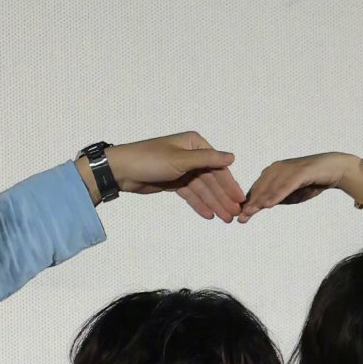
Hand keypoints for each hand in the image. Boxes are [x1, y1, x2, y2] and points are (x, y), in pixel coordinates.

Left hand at [81, 132, 244, 221]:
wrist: (122, 170)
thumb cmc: (150, 159)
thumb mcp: (181, 159)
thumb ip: (207, 160)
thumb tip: (232, 157)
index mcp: (195, 144)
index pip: (217, 166)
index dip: (229, 184)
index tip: (240, 199)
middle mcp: (191, 155)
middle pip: (211, 179)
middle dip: (223, 197)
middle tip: (235, 214)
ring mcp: (182, 170)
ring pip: (202, 189)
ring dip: (214, 203)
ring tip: (225, 219)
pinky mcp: (174, 182)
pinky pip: (191, 195)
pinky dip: (199, 204)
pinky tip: (209, 215)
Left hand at [238, 152, 359, 221]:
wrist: (333, 170)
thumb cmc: (310, 182)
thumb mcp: (289, 195)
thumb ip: (275, 199)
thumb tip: (260, 207)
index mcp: (272, 172)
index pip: (257, 189)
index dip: (247, 203)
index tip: (238, 217)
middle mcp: (277, 168)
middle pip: (261, 188)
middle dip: (250, 204)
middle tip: (240, 218)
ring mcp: (289, 169)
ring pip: (271, 187)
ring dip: (260, 201)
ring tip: (251, 212)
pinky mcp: (301, 171)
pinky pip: (287, 185)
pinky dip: (277, 195)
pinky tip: (269, 205)